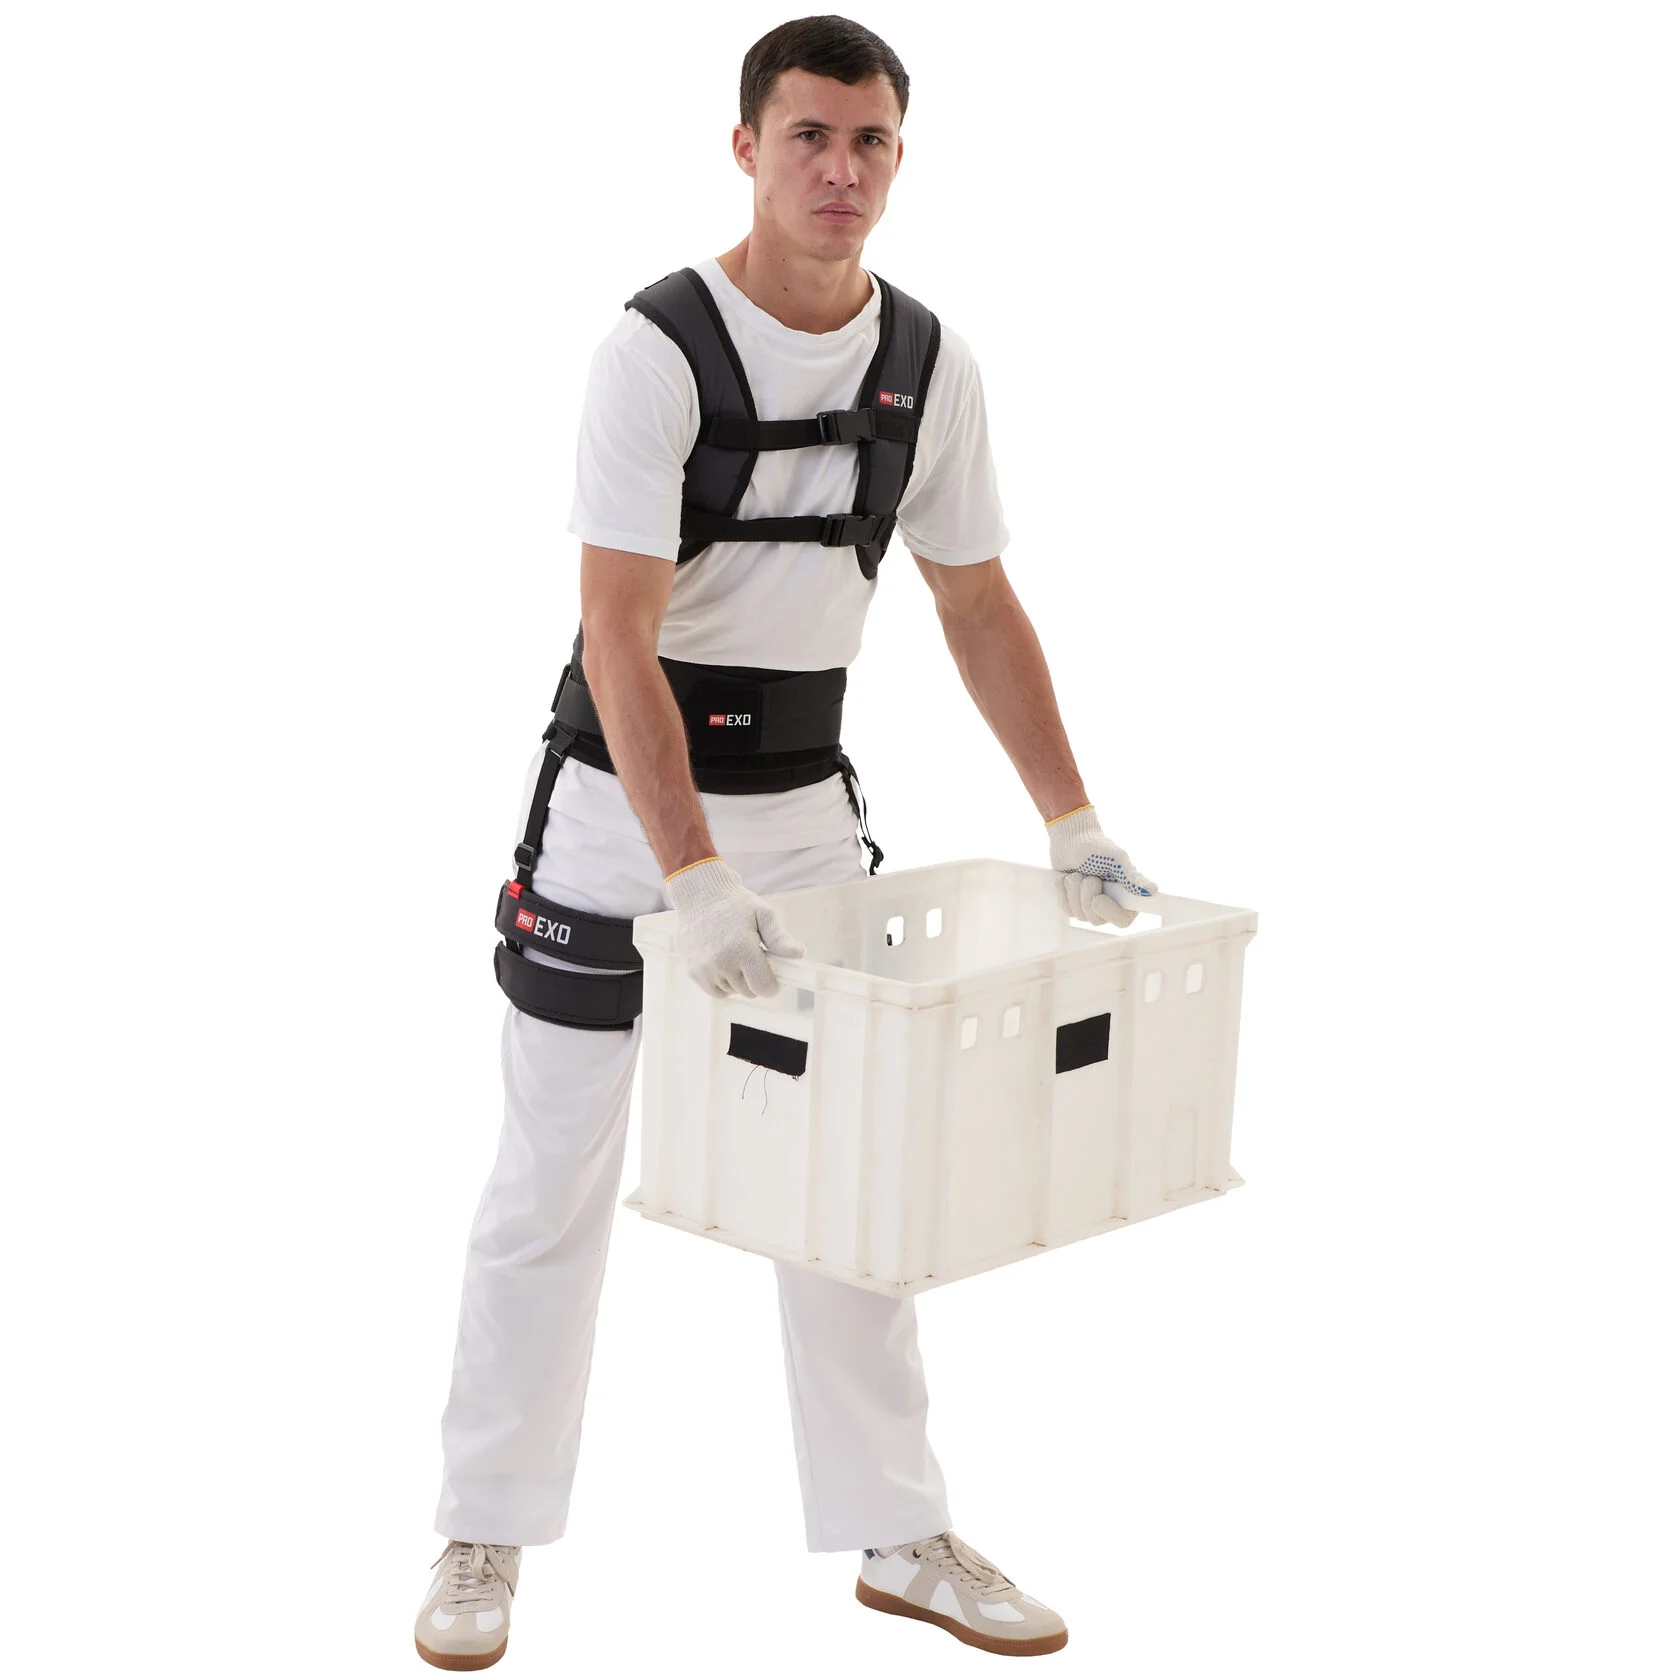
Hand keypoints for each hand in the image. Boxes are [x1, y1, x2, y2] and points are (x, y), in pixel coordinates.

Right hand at [662, 856, 804, 998]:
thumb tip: (798, 954)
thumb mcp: (764, 914)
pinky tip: (724, 963)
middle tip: (753, 957)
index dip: (772, 983)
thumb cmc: (735, 903)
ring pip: (733, 992)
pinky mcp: (693, 972)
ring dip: (738, 981)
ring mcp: (705, 969)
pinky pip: (715, 991)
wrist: (699, 895)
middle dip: (755, 979)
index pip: (764, 988)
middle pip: (749, 992)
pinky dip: (723, 984)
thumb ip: (780, 937)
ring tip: (736, 955)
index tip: (773, 972)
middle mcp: (722, 963)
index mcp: (742, 950)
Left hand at [1045, 804, 1156, 927]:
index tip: (1098, 898)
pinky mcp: (1073, 904)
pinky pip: (1065, 909)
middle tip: (1088, 875)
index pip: (1122, 920)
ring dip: (1074, 890)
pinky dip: (1063, 891)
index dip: (1109, 912)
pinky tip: (1066, 877)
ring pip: (1078, 914)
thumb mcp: (1116, 859)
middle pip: (1095, 918)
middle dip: (1086, 894)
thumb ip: (1132, 877)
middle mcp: (1110, 905)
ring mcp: (1090, 906)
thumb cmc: (1096, 846)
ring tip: (1078, 873)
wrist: (1071, 838)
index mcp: (1126, 896)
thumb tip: (1152, 891)